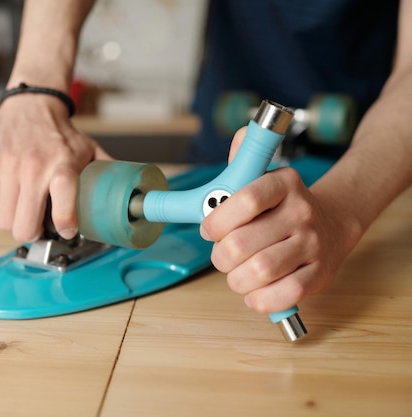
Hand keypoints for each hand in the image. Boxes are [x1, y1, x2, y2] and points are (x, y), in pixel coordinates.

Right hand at [0, 94, 110, 241]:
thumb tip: (130, 196)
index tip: (65, 231)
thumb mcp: (89, 150)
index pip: (63, 210)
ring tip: (18, 217)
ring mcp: (7, 163)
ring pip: (3, 220)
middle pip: (25, 226)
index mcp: (63, 167)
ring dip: (11, 225)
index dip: (64, 228)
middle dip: (31, 233)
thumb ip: (107, 173)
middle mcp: (34, 167)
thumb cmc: (60, 134)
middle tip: (35, 227)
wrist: (32, 103)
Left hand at [200, 127, 359, 313]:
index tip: (208, 229)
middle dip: (220, 256)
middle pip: (242, 244)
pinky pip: (284, 294)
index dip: (216, 221)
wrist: (333, 223)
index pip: (245, 199)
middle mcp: (301, 212)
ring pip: (259, 272)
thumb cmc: (281, 205)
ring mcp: (313, 244)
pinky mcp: (320, 274)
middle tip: (222, 255)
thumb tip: (242, 133)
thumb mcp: (263, 175)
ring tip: (236, 274)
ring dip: (235, 279)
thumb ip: (244, 156)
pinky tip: (254, 291)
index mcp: (283, 183)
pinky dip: (259, 299)